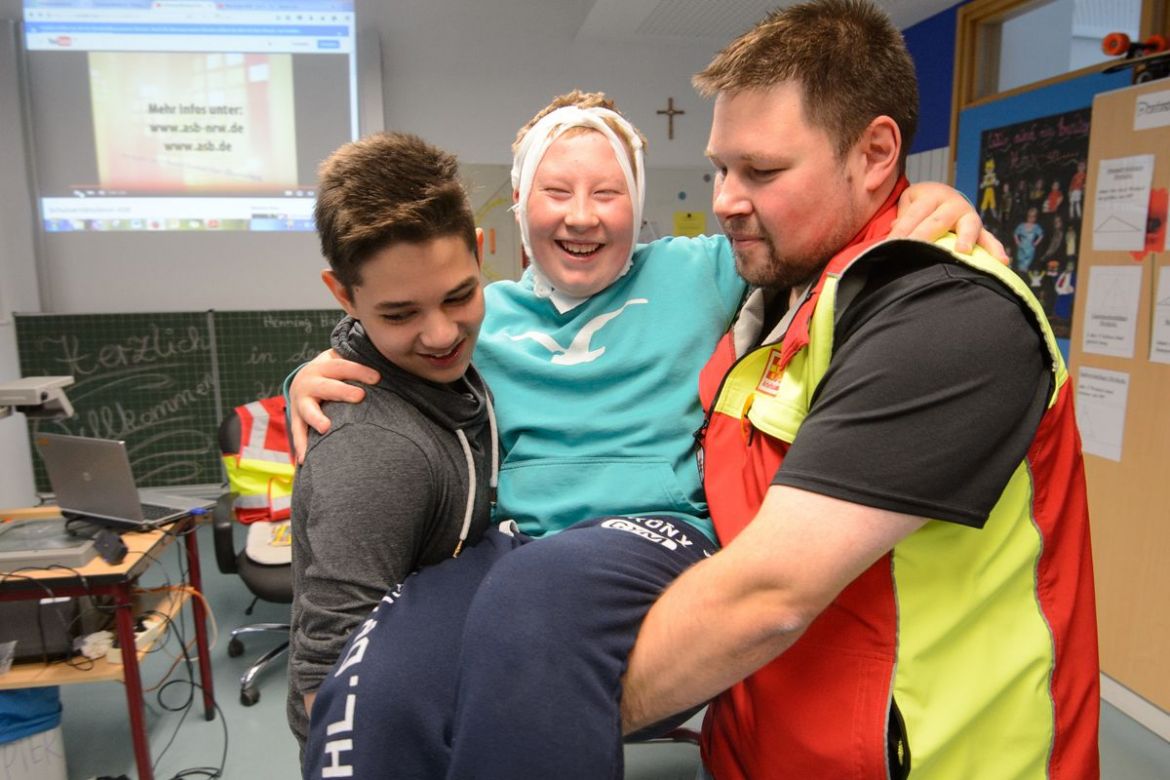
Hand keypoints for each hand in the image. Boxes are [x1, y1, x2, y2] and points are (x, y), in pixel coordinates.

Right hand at [289, 349, 379, 462]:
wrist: (304, 380)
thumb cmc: (335, 375)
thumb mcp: (343, 366)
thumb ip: (362, 369)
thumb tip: (394, 368)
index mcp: (324, 366)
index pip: (343, 366)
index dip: (360, 371)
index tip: (378, 378)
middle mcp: (310, 382)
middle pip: (327, 386)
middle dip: (342, 391)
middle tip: (360, 396)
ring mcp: (301, 401)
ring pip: (308, 410)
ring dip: (317, 418)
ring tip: (326, 428)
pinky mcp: (296, 418)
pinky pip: (298, 432)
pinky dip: (301, 445)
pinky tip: (305, 459)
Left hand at [891, 181, 1008, 263]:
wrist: (940, 196)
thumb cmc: (919, 206)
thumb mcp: (907, 204)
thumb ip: (900, 219)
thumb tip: (891, 235)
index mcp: (930, 195)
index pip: (913, 215)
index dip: (901, 231)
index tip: (889, 247)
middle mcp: (952, 203)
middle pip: (937, 221)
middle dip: (925, 236)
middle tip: (914, 249)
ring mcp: (968, 216)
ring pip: (969, 226)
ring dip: (966, 238)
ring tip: (963, 251)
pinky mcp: (979, 229)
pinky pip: (988, 239)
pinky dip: (995, 250)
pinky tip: (1001, 262)